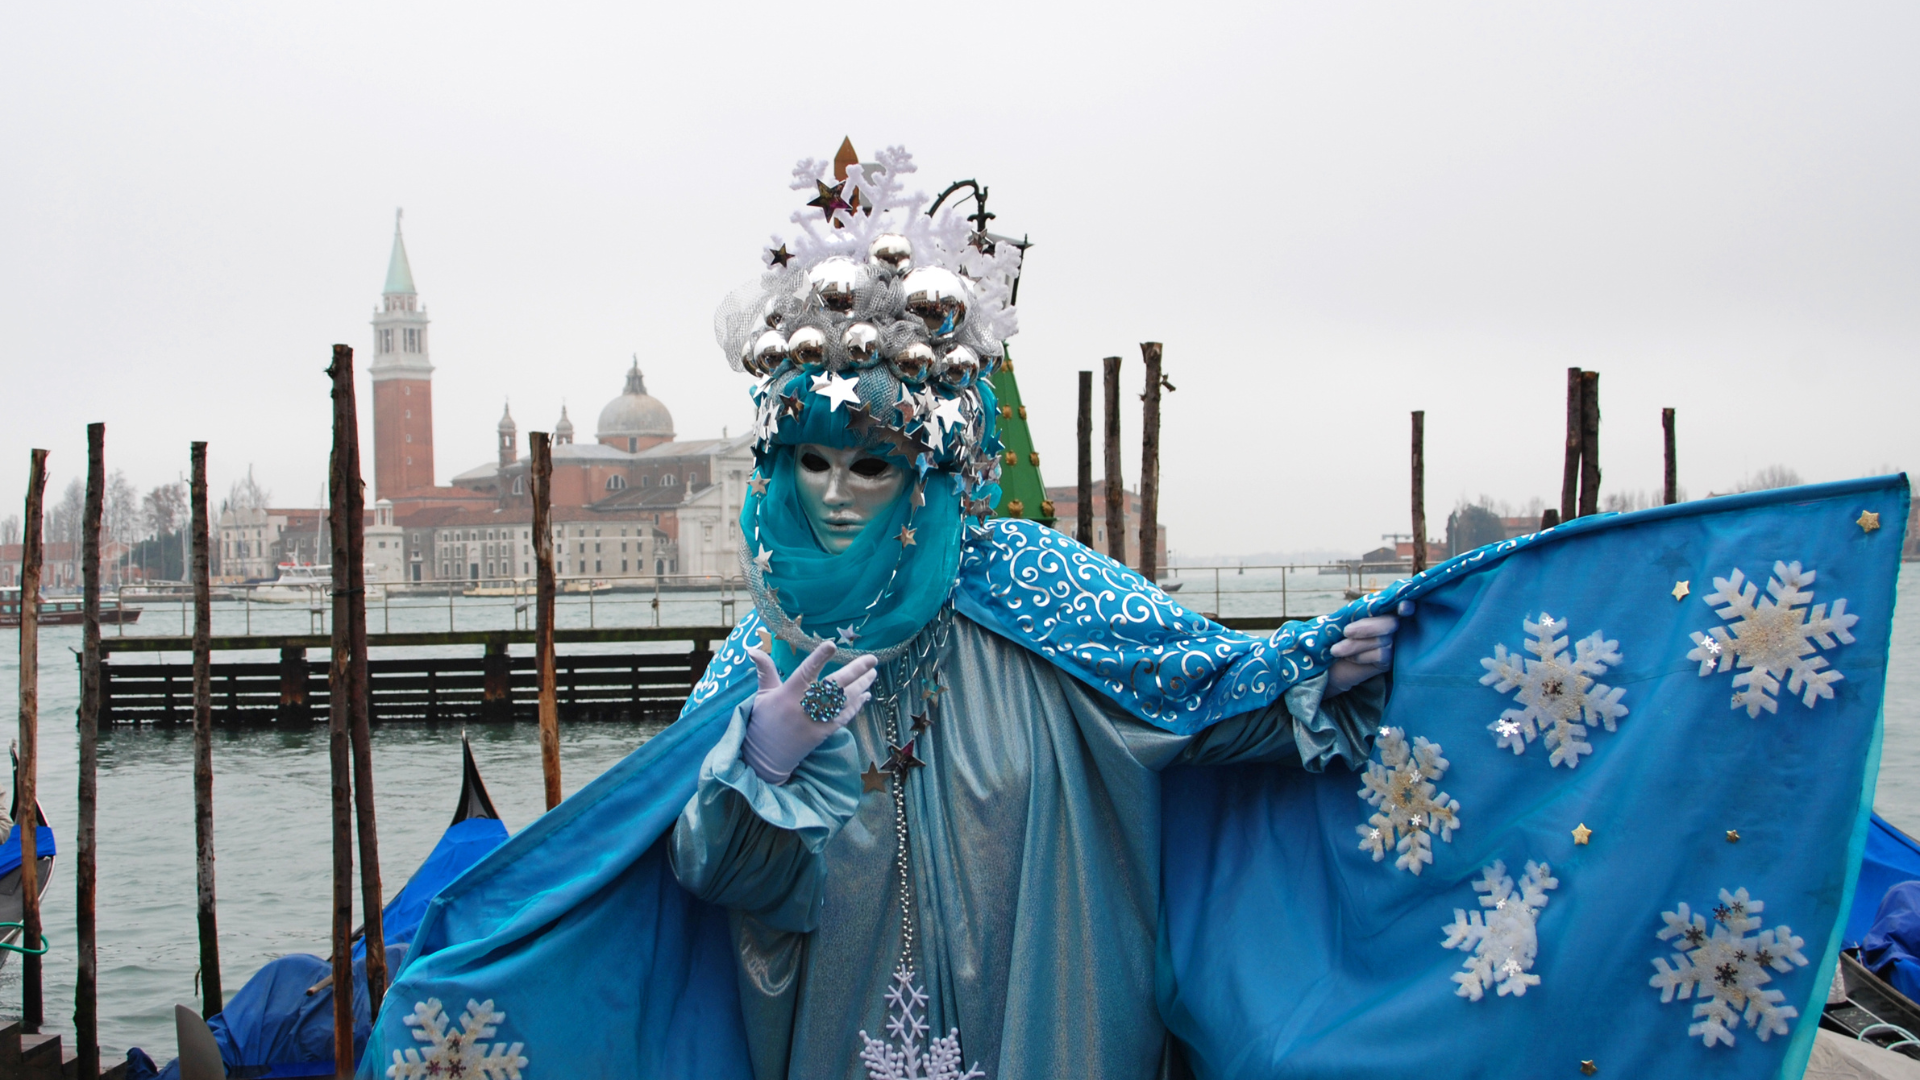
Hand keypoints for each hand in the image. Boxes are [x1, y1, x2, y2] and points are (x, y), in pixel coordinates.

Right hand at [742, 641, 878, 784]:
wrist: (764, 758)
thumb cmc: (762, 722)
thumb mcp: (762, 695)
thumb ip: (765, 671)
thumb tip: (753, 649)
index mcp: (787, 693)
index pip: (806, 671)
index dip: (819, 658)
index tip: (832, 644)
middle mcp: (803, 706)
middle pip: (834, 685)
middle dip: (855, 671)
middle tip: (872, 659)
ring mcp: (815, 721)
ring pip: (843, 700)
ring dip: (860, 686)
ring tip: (873, 673)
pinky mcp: (823, 734)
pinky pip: (844, 717)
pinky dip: (856, 705)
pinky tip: (866, 695)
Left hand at [1328, 600, 1413, 694]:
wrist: (1332, 660)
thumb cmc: (1340, 632)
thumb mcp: (1346, 619)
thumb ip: (1357, 612)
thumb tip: (1356, 612)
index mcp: (1385, 608)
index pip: (1402, 605)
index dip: (1406, 606)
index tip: (1403, 607)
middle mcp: (1395, 624)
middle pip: (1390, 623)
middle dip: (1366, 628)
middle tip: (1346, 631)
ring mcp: (1395, 643)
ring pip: (1381, 641)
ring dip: (1354, 645)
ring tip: (1336, 650)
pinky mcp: (1391, 660)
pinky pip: (1380, 655)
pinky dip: (1360, 656)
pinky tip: (1349, 658)